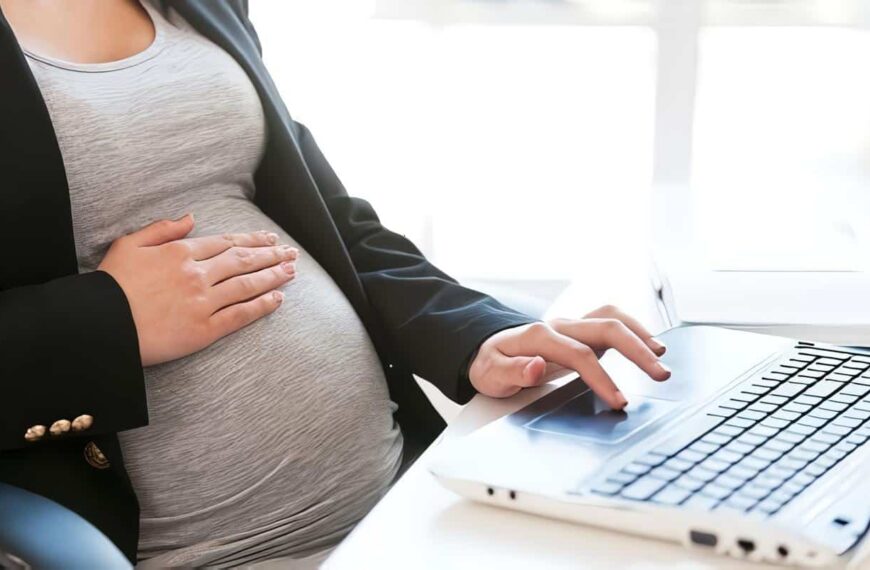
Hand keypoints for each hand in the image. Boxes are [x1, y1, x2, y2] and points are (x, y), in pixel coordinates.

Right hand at [98, 214, 297, 365]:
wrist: (99, 325)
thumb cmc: (109, 285)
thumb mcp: (128, 245)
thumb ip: (161, 229)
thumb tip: (191, 218)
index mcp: (180, 252)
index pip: (226, 243)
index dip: (252, 239)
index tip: (270, 238)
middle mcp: (197, 274)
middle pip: (243, 260)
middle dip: (271, 255)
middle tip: (291, 252)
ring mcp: (202, 302)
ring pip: (247, 285)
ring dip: (273, 276)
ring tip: (292, 270)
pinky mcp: (203, 329)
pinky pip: (239, 315)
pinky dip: (261, 306)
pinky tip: (278, 299)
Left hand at [468, 305, 669, 408]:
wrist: (487, 349)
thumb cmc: (490, 363)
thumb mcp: (491, 374)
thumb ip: (513, 371)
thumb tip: (535, 366)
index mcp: (539, 336)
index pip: (580, 355)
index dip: (602, 377)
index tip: (620, 401)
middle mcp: (560, 326)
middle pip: (606, 327)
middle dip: (636, 350)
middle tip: (660, 374)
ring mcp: (572, 326)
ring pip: (612, 318)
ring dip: (639, 333)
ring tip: (661, 355)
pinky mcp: (581, 331)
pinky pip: (611, 322)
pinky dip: (633, 329)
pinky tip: (649, 345)